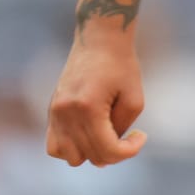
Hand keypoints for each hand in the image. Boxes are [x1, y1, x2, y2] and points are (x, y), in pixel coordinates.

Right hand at [45, 22, 147, 167]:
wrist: (99, 38)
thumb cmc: (121, 64)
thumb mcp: (134, 97)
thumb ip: (122, 129)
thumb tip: (107, 153)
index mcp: (87, 108)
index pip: (106, 150)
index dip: (129, 151)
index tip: (141, 135)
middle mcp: (66, 113)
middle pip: (91, 156)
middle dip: (114, 151)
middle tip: (129, 133)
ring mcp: (55, 112)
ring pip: (70, 157)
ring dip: (92, 153)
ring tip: (107, 135)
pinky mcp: (52, 110)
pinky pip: (54, 146)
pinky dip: (72, 148)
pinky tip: (90, 134)